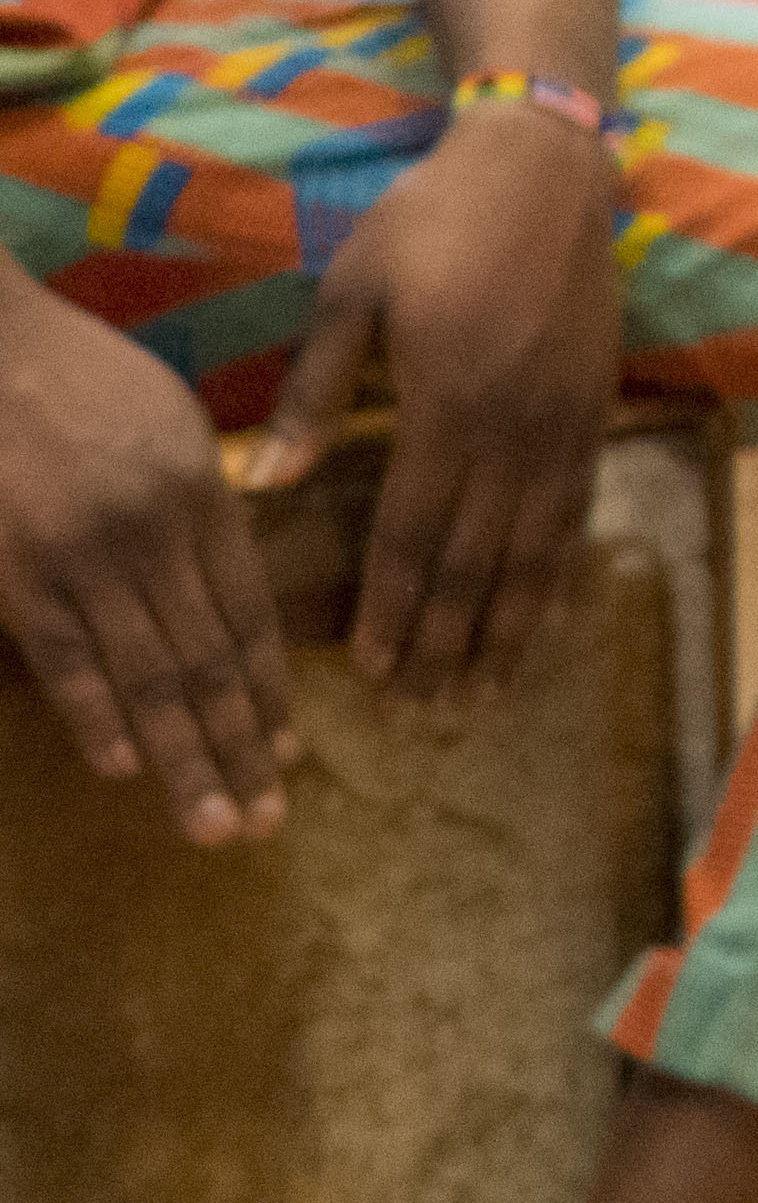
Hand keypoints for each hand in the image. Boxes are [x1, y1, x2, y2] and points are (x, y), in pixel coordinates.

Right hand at [0, 273, 292, 842]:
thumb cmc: (81, 379)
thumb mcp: (171, 427)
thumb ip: (203, 506)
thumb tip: (222, 577)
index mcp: (203, 499)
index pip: (250, 617)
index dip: (267, 693)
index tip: (285, 754)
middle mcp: (156, 538)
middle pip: (208, 662)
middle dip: (235, 748)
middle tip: (261, 823)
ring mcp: (84, 560)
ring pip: (148, 676)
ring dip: (180, 757)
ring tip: (209, 823)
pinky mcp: (18, 574)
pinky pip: (64, 658)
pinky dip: (96, 715)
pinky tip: (123, 767)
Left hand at [248, 93, 624, 698]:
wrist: (546, 170)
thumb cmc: (431, 224)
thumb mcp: (352, 295)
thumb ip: (314, 395)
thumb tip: (267, 487)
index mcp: (445, 403)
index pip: (413, 531)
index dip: (394, 606)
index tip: (375, 668)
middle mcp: (513, 427)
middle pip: (479, 559)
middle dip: (451, 639)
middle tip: (430, 707)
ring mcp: (565, 422)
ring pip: (538, 548)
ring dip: (512, 625)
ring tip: (490, 688)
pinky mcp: (596, 408)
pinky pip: (579, 510)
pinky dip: (561, 572)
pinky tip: (549, 613)